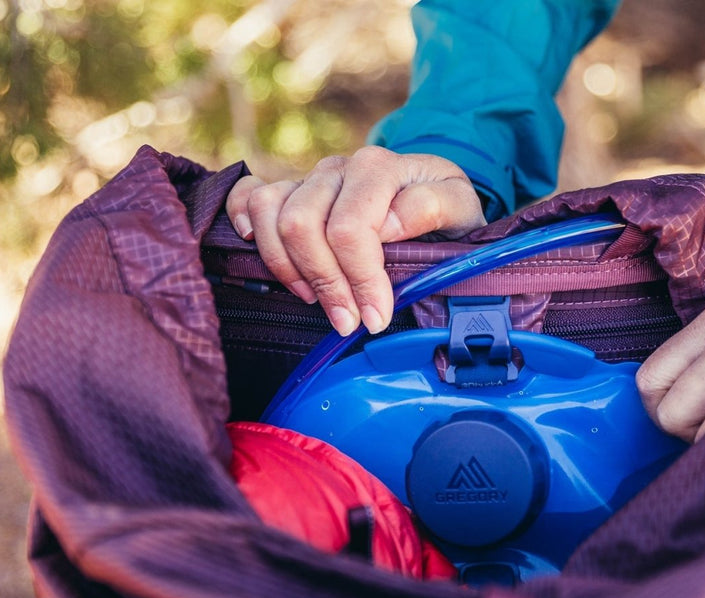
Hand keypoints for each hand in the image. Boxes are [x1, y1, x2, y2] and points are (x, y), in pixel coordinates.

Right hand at [225, 146, 485, 334]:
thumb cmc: (445, 209)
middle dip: (324, 283)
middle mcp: (337, 169)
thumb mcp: (461, 206)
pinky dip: (243, 219)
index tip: (375, 318)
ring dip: (288, 268)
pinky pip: (248, 195)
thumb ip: (433, 206)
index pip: (350, 228)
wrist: (431, 194)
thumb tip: (390, 223)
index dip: (359, 279)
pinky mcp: (288, 191)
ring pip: (269, 215)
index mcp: (378, 168)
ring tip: (316, 300)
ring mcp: (309, 179)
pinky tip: (256, 248)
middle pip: (302, 226)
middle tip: (348, 322)